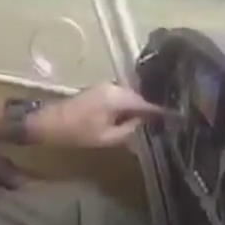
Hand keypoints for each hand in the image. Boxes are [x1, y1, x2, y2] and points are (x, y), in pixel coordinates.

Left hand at [28, 82, 167, 148]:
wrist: (47, 122)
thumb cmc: (76, 133)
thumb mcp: (107, 137)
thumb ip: (130, 129)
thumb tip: (144, 123)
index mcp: (118, 97)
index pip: (147, 104)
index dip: (162, 113)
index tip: (178, 119)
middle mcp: (115, 87)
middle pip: (140, 98)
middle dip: (151, 110)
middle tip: (166, 123)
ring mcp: (106, 86)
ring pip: (130, 97)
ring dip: (138, 108)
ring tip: (152, 122)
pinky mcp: (99, 90)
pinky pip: (120, 97)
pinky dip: (127, 106)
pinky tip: (132, 117)